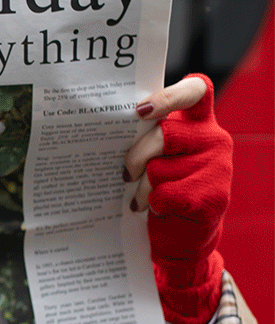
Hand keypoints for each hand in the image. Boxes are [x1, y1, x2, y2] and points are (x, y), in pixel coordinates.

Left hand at [124, 74, 232, 323]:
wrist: (182, 233)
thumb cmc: (162, 184)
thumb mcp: (156, 155)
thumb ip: (146, 135)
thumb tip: (105, 127)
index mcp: (198, 121)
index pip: (195, 91)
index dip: (168, 97)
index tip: (140, 111)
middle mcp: (214, 138)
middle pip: (164, 134)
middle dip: (137, 156)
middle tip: (126, 173)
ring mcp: (219, 167)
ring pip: (161, 169)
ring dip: (143, 187)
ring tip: (143, 196)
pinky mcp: (215, 196)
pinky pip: (167, 195)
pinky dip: (154, 204)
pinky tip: (157, 208)